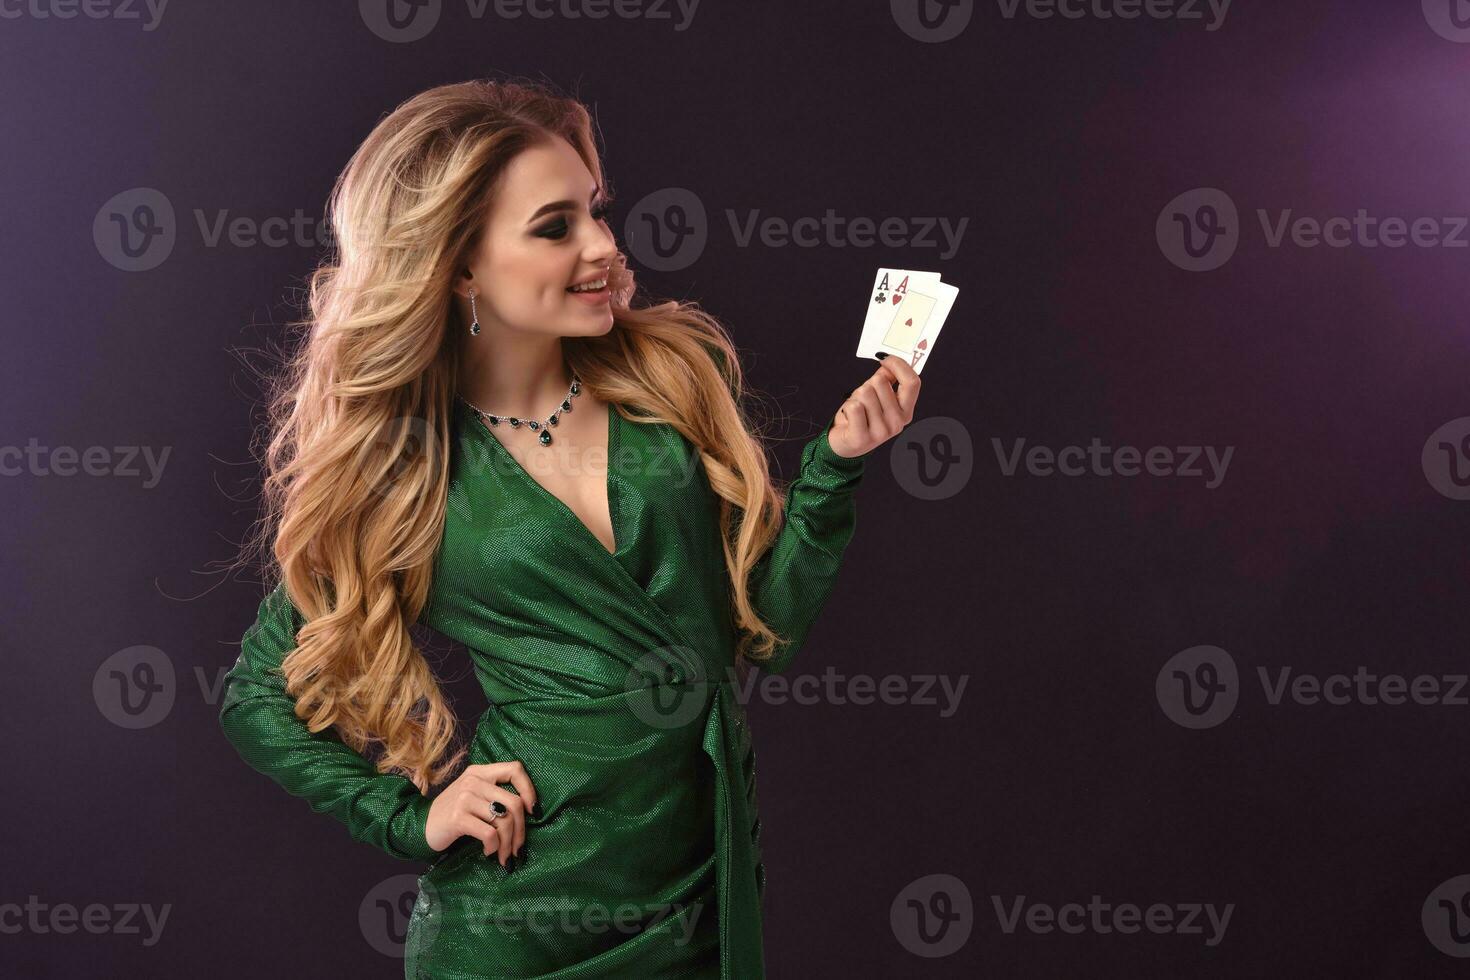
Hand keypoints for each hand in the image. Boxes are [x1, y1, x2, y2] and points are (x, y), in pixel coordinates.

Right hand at [424, 760, 538, 867]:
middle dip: (521, 831)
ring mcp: (465, 798)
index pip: (515, 769)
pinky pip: (489, 834)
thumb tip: (528, 813)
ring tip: (504, 855)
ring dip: (508, 844)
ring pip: (503, 821)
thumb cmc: (454, 814)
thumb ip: (495, 795)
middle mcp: (473, 781)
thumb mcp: (473, 795)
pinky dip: (493, 847)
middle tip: (518, 849)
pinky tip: (488, 851)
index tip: (532, 811)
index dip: (529, 790)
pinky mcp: (458, 817)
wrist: (421, 826)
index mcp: (480, 772)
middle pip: (514, 803)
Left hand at [828, 354, 921, 458]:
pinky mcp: (862, 438)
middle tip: (863, 401)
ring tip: (856, 410)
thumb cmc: (861, 417)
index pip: (912, 382)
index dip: (898, 365)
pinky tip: (849, 418)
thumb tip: (889, 359)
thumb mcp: (876, 396)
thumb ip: (886, 378)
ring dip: (856, 397)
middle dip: (867, 385)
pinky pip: (854, 407)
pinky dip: (847, 407)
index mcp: (905, 411)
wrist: (844, 446)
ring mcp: (881, 433)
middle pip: (881, 383)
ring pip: (865, 392)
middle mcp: (897, 423)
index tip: (884, 359)